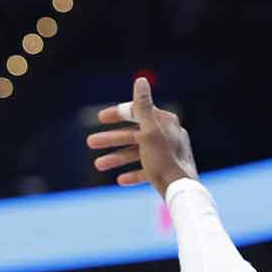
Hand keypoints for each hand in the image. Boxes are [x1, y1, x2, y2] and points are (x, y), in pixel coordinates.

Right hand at [86, 78, 197, 197]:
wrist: (180, 190)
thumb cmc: (164, 160)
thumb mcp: (149, 131)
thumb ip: (142, 107)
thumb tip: (140, 80)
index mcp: (164, 122)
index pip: (138, 112)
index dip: (117, 114)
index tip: (100, 119)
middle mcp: (167, 135)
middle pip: (134, 134)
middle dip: (111, 139)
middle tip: (90, 142)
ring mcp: (167, 153)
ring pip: (137, 153)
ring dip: (116, 158)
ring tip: (98, 164)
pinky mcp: (166, 170)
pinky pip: (146, 170)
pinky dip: (133, 173)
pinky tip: (120, 180)